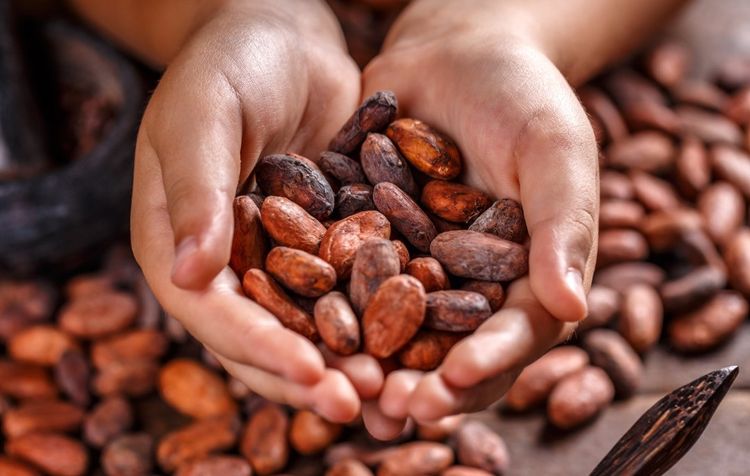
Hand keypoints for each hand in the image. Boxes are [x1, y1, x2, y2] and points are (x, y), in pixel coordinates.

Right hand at [131, 0, 381, 422]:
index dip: (263, 351)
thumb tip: (187, 275)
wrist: (279, 31)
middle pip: (265, 338)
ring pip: (310, 327)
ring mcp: (276, 259)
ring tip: (399, 394)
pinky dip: (378, 320)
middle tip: (368, 406)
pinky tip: (421, 343)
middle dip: (314, 377)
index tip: (316, 379)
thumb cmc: (229, 61)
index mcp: (175, 245)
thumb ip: (194, 188)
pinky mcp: (322, 243)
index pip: (214, 315)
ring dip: (351, 363)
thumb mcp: (204, 113)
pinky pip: (348, 291)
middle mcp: (225, 266)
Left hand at [360, 0, 598, 436]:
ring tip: (345, 390)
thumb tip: (573, 309)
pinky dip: (327, 307)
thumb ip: (563, 225)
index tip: (451, 386)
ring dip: (372, 363)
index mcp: (526, 276)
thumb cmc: (522, 94)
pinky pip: (347, 279)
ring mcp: (416, 266)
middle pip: (450, 349)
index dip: (487, 364)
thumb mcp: (555, 150)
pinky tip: (298, 329)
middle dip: (425, 384)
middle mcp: (469, 283)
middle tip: (394, 409)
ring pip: (394, 328)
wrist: (457, 48)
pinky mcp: (370, 240)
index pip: (513, 334)